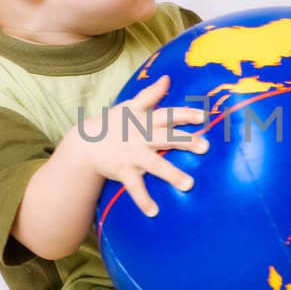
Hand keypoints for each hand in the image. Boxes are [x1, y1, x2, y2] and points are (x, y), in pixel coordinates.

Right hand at [77, 75, 208, 216]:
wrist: (85, 144)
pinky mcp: (123, 171)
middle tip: (205, 147)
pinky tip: (154, 212)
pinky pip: (135, 187)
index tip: (203, 116)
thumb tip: (168, 77)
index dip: (185, 114)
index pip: (167, 114)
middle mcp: (140, 136)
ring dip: (171, 174)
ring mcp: (132, 155)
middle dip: (185, 142)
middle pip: (165, 137)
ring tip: (189, 185)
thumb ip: (151, 94)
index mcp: (144, 119)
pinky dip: (143, 200)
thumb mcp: (130, 106)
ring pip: (154, 164)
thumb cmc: (114, 123)